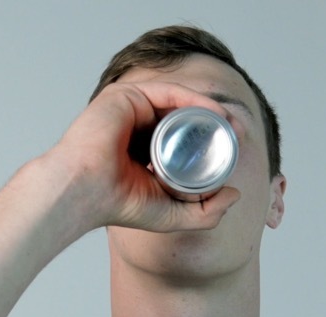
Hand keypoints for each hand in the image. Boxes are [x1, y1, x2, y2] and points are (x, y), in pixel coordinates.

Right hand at [44, 81, 241, 234]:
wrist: (85, 193)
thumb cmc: (119, 205)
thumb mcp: (174, 215)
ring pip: (178, 103)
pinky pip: (168, 91)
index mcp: (143, 150)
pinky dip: (194, 100)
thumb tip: (235, 195)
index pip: (183, 139)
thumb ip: (206, 213)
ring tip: (233, 123)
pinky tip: (215, 113)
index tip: (236, 148)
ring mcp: (130, 108)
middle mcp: (137, 126)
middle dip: (214, 123)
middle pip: (183, 118)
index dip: (210, 142)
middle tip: (240, 133)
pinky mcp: (126, 95)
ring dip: (209, 110)